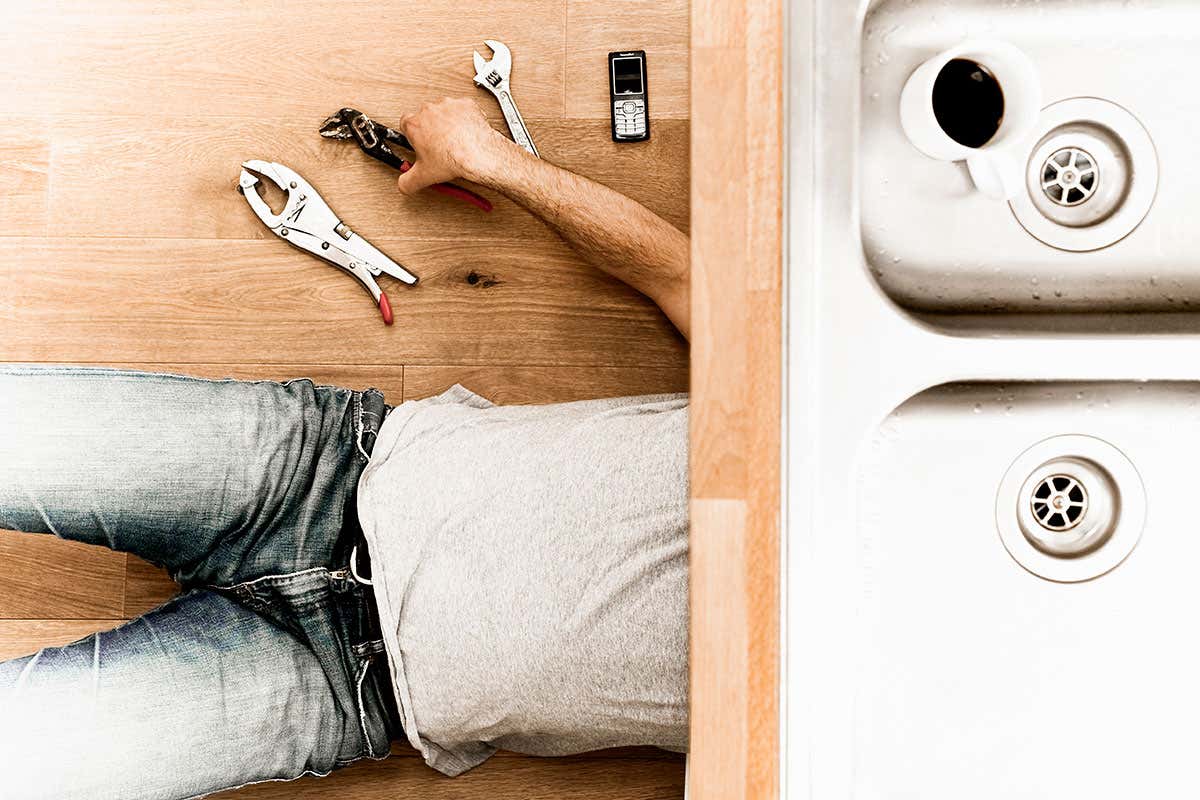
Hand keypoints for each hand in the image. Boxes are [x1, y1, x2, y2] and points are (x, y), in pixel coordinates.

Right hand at [395, 97, 514, 194]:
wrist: (478, 154)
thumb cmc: (453, 160)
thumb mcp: (423, 177)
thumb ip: (407, 181)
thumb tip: (404, 184)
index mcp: (414, 124)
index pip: (405, 124)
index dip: (412, 135)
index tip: (418, 142)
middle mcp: (429, 110)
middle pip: (425, 117)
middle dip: (431, 129)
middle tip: (439, 145)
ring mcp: (448, 105)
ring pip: (444, 111)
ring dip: (447, 123)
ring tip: (454, 140)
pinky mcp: (465, 104)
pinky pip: (463, 109)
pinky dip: (464, 118)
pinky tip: (466, 131)